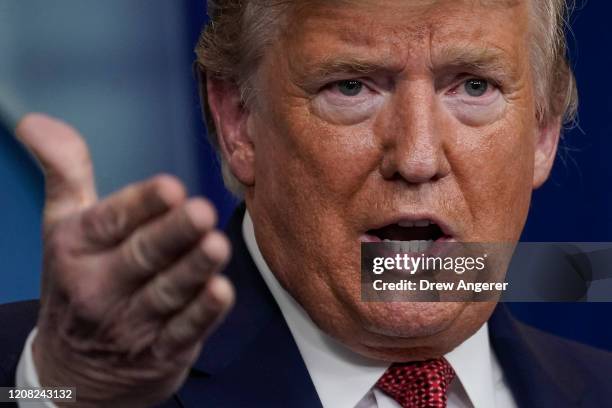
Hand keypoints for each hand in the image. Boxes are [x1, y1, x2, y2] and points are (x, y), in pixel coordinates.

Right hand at [16, 113, 234, 406]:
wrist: (74, 371)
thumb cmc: (77, 284)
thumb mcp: (63, 228)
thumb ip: (65, 173)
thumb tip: (35, 122)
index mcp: (78, 248)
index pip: (111, 220)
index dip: (141, 204)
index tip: (169, 188)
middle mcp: (101, 286)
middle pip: (142, 256)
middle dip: (173, 234)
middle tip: (201, 211)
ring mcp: (131, 324)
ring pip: (167, 292)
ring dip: (193, 270)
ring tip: (216, 246)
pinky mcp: (160, 352)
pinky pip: (183, 332)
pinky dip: (203, 314)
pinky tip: (222, 292)